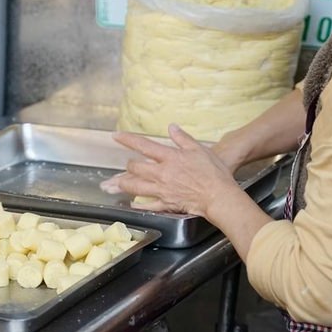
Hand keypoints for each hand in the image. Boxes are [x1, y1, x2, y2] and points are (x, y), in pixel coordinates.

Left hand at [100, 124, 243, 217]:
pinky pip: (148, 204)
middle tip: (126, 164)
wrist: (219, 196)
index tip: (116, 136)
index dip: (127, 140)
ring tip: (113, 184)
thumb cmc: (213, 173)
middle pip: (135, 168)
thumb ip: (183, 138)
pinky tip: (132, 202)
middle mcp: (162, 174)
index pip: (143, 146)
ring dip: (123, 184)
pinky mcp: (166, 204)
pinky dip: (139, 203)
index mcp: (170, 158)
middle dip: (128, 166)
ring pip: (136, 187)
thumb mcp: (199, 149)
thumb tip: (172, 127)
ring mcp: (162, 190)